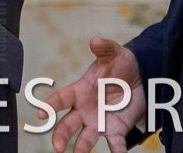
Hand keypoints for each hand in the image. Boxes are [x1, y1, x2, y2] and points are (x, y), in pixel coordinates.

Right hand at [41, 37, 145, 152]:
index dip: (49, 105)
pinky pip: (115, 144)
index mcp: (80, 91)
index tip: (41, 113)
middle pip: (67, 124)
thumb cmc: (121, 65)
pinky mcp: (115, 131)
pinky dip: (116, 151)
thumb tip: (95, 40)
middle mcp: (85, 110)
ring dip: (81, 148)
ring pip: (86, 138)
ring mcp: (99, 122)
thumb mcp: (114, 53)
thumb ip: (104, 48)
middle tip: (57, 146)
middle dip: (61, 135)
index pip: (61, 98)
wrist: (141, 78)